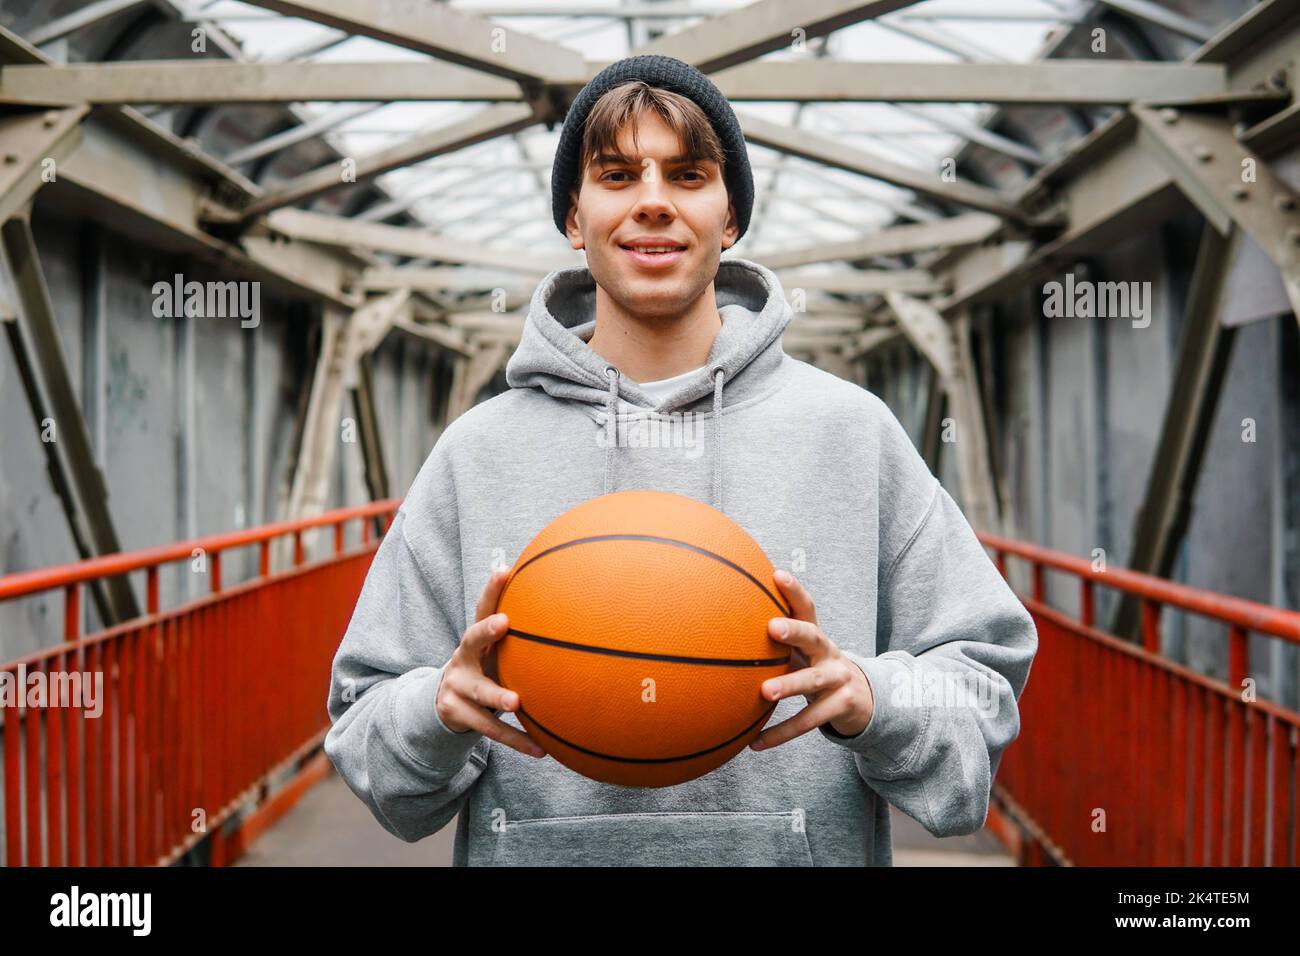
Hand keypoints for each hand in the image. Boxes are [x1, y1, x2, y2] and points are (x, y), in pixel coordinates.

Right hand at [435, 567, 546, 758]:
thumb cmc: (486, 671)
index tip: (504, 571)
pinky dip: (517, 740)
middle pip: (470, 640)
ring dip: (498, 696)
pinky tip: (541, 750)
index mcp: (477, 640)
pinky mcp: (458, 714)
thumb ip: (524, 638)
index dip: (492, 590)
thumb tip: (576, 614)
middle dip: (485, 630)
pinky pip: (491, 729)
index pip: (482, 608)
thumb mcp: (496, 653)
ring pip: (479, 692)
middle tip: (502, 623)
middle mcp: (463, 658)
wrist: (446, 705)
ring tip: (516, 702)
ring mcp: (457, 687)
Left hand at [749, 570, 873, 751]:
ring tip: (764, 692)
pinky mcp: (841, 707)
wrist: (861, 699)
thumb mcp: (801, 652)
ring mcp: (838, 680)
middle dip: (794, 631)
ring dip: (788, 686)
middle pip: (813, 637)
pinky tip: (755, 743)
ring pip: (811, 682)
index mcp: (816, 636)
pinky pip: (807, 722)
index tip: (777, 574)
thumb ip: (775, 640)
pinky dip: (780, 733)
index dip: (794, 591)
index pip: (807, 607)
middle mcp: (829, 653)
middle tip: (771, 627)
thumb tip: (720, 626)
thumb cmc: (815, 669)